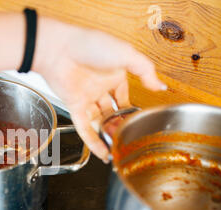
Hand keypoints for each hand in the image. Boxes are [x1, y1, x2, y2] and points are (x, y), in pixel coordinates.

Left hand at [33, 18, 166, 162]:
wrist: (59, 48)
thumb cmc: (90, 44)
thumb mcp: (126, 54)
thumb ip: (146, 71)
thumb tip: (161, 86)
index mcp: (114, 75)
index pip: (125, 98)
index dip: (131, 111)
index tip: (140, 123)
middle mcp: (100, 88)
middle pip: (113, 112)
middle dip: (121, 126)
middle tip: (131, 140)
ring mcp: (86, 98)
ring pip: (100, 122)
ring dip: (109, 135)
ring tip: (120, 149)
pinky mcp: (74, 106)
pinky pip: (85, 128)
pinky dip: (94, 142)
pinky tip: (103, 153)